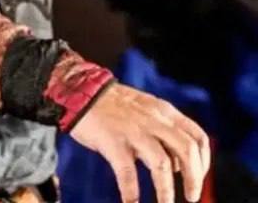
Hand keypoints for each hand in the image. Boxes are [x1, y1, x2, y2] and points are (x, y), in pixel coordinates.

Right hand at [69, 82, 210, 202]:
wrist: (79, 91)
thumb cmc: (112, 105)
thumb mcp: (145, 109)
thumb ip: (162, 131)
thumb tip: (177, 165)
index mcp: (163, 112)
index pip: (197, 136)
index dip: (204, 161)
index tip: (198, 177)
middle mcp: (152, 120)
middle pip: (187, 149)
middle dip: (194, 178)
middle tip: (191, 197)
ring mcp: (133, 130)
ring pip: (162, 164)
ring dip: (166, 191)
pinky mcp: (112, 141)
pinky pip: (127, 172)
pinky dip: (131, 192)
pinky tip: (131, 202)